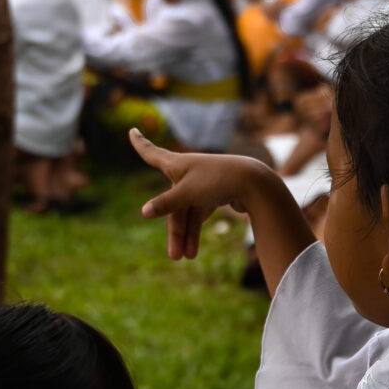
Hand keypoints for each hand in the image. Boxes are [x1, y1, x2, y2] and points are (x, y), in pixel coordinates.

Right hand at [131, 133, 274, 260]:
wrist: (256, 184)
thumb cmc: (218, 181)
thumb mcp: (187, 193)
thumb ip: (166, 204)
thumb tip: (144, 212)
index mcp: (177, 164)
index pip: (152, 153)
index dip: (140, 143)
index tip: (132, 130)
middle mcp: (188, 171)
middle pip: (173, 203)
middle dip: (174, 231)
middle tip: (174, 257)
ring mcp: (203, 182)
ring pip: (188, 211)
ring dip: (187, 234)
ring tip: (187, 258)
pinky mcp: (217, 192)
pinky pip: (200, 212)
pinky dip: (197, 228)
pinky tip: (194, 246)